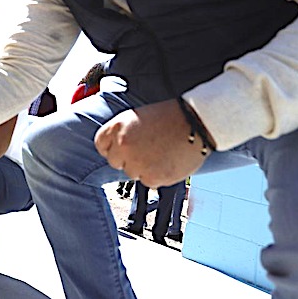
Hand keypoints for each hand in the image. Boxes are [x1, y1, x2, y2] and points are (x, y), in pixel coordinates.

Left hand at [94, 99, 210, 186]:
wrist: (197, 123)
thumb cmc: (170, 117)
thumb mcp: (137, 117)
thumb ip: (122, 133)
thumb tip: (114, 149)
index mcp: (118, 127)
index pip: (101, 145)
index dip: (111, 147)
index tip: (120, 149)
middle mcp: (123, 145)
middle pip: (114, 162)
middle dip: (127, 158)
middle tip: (146, 150)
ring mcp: (137, 162)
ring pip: (132, 173)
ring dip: (143, 167)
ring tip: (160, 152)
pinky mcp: (153, 177)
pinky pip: (148, 181)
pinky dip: (157, 175)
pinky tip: (167, 160)